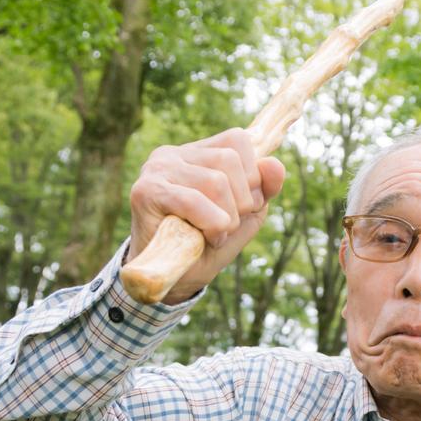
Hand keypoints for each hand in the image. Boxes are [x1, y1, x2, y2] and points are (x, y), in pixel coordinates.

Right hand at [125, 128, 285, 303]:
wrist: (175, 280)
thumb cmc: (207, 244)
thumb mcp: (245, 215)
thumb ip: (263, 188)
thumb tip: (276, 164)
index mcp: (196, 153)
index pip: (237, 140)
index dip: (252, 176)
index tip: (243, 207)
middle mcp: (172, 154)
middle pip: (229, 159)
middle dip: (241, 202)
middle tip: (226, 227)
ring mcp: (156, 170)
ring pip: (215, 181)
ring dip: (226, 219)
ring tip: (213, 235)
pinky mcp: (145, 191)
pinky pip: (193, 201)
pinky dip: (211, 225)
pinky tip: (207, 239)